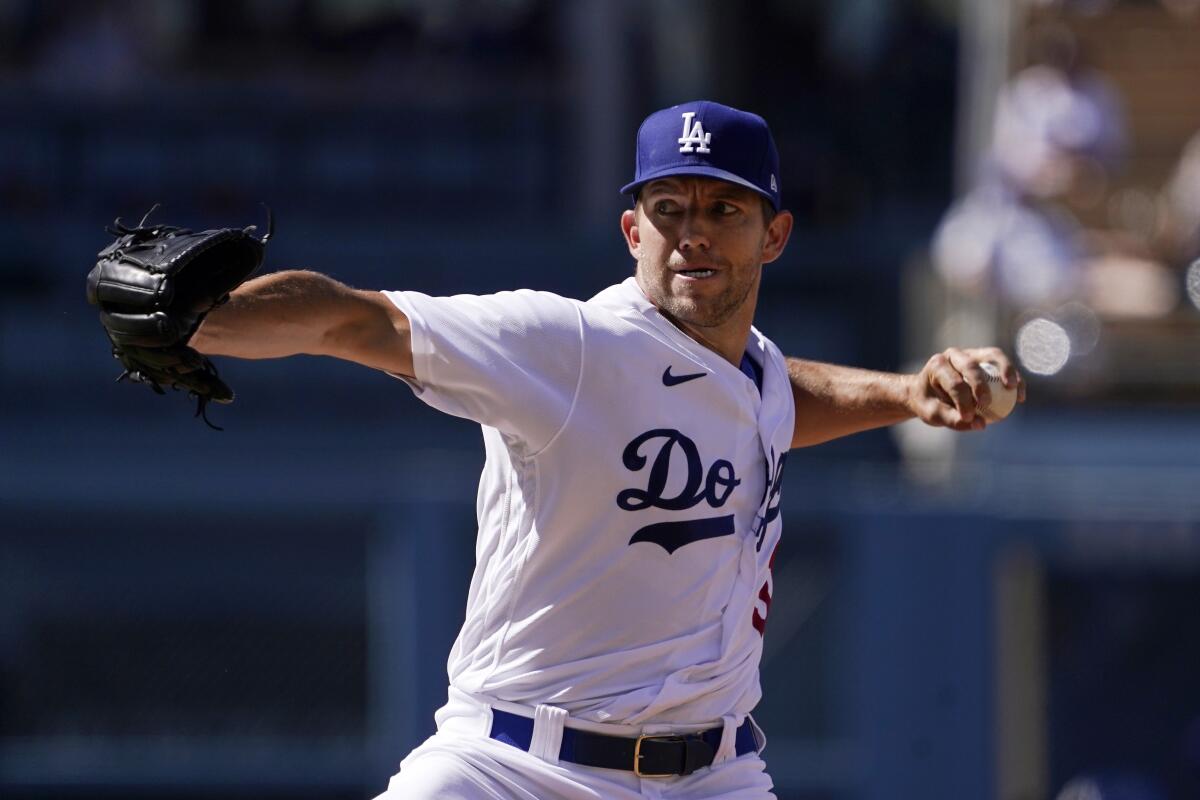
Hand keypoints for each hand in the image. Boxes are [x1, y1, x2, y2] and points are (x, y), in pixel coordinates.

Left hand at [908, 347, 1024, 430]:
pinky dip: (1014, 377)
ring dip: (1006, 370)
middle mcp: (953, 355)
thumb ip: (954, 420)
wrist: (928, 391)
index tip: (968, 418)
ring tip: (1014, 388)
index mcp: (937, 365)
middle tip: (986, 403)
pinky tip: (1021, 396)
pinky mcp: (985, 358)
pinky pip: (1003, 364)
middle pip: (971, 365)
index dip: (962, 401)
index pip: (953, 382)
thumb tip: (981, 425)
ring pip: (993, 355)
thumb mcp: (933, 414)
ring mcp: (971, 353)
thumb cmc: (930, 403)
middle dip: (980, 384)